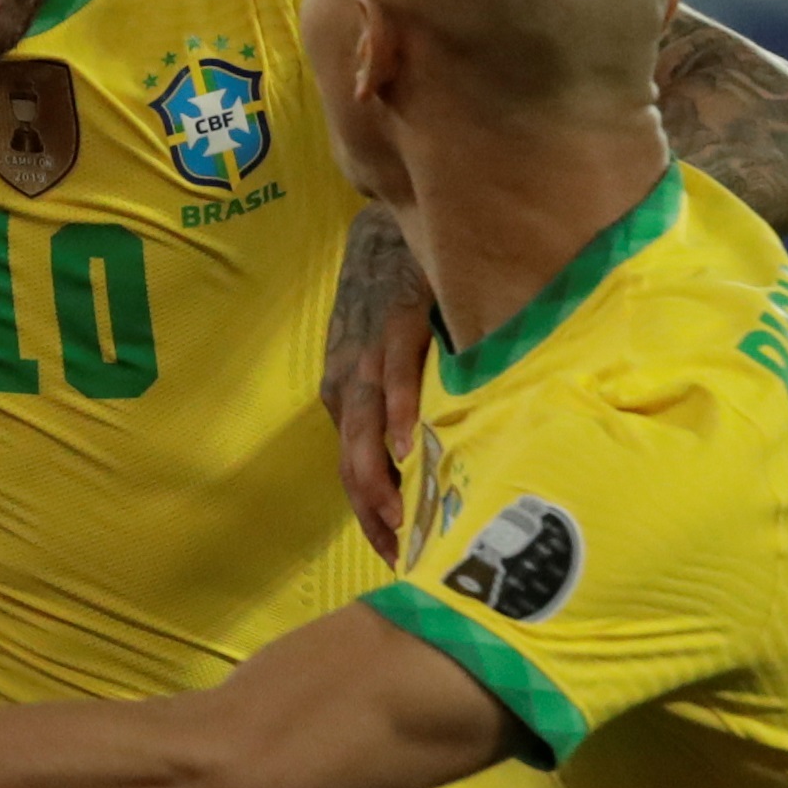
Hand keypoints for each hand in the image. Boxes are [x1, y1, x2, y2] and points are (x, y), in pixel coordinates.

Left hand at [320, 208, 434, 560]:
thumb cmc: (402, 313)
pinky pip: (398, 368)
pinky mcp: (402, 316)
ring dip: (378, 469)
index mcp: (352, 397)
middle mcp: (354, 378)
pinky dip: (399, 406)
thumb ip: (404, 419)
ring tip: (398, 513)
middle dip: (372, 504)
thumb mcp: (396, 372)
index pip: (354, 468)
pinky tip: (408, 442)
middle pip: (353, 453)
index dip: (369, 512)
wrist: (397, 233)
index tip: (393, 553)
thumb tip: (434, 482)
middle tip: (397, 548)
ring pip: (367, 418)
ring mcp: (374, 348)